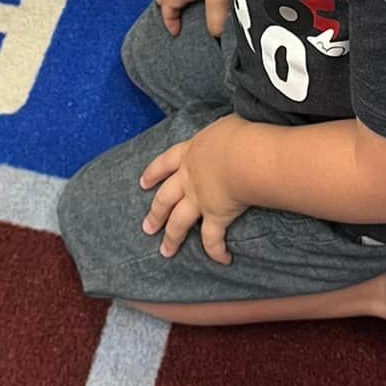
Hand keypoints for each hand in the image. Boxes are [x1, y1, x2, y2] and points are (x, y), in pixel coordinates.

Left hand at [140, 115, 246, 262]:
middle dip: (155, 213)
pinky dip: (216, 250)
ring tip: (165, 251)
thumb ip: (223, 132)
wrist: (243, 156)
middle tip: (147, 227)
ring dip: (172, 238)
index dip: (153, 173)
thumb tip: (233, 129)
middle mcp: (189, 179)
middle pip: (165, 198)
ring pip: (179, 222)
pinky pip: (213, 238)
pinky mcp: (215, 216)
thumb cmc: (239, 135)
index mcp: (190, 154)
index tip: (143, 183)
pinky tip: (222, 259)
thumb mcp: (226, 125)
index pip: (166, 163)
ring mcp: (199, 199)